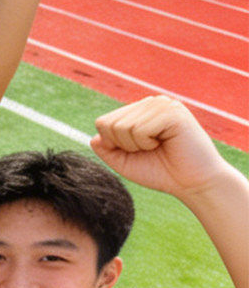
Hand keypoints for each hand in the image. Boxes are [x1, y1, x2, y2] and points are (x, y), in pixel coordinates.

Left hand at [88, 97, 230, 199]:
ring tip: (159, 146)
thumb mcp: (125, 162)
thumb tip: (94, 138)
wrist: (192, 183)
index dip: (113, 145)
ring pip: (123, 127)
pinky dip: (147, 143)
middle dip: (124, 146)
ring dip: (137, 146)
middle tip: (150, 150)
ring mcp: (162, 104)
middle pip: (109, 124)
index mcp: (139, 111)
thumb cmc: (160, 172)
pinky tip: (166, 143)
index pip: (103, 123)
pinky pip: (139, 129)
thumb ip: (106, 149)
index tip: (137, 151)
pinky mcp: (173, 111)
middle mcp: (150, 103)